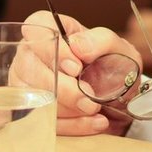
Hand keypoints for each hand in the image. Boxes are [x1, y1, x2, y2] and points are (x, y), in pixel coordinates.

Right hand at [17, 11, 138, 136]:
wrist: (123, 101)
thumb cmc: (116, 68)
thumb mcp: (119, 49)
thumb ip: (101, 40)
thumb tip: (77, 44)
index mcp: (55, 32)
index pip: (36, 27)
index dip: (52, 49)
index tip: (76, 67)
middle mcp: (35, 54)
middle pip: (29, 67)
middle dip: (63, 88)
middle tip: (90, 97)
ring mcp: (29, 83)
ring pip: (34, 97)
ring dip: (69, 108)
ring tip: (95, 109)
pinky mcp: (34, 110)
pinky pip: (43, 121)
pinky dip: (71, 124)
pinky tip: (94, 122)